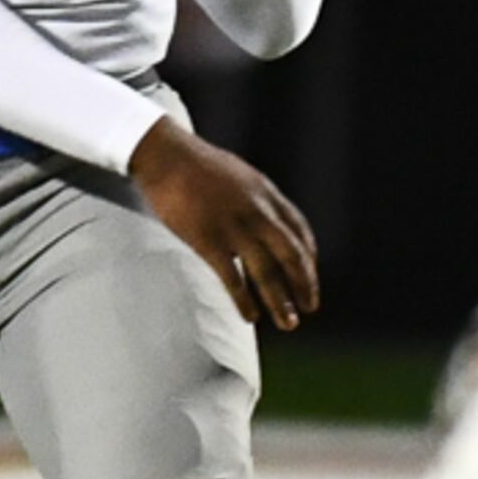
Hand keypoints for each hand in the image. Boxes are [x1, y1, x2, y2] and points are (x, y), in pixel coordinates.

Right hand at [128, 117, 319, 329]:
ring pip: (266, 271)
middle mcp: (258, 211)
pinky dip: (244, 300)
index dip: (309, 259)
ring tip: (289, 323)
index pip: (300, 231)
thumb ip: (257, 200)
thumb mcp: (241, 176)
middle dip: (304, 284)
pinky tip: (250, 317)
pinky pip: (232, 278)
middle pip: (291, 254)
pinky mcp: (208, 240)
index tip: (310, 278)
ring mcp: (234, 227)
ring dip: (280, 300)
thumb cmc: (200, 167)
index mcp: (267, 194)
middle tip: (310, 308)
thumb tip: (266, 221)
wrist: (167, 155)